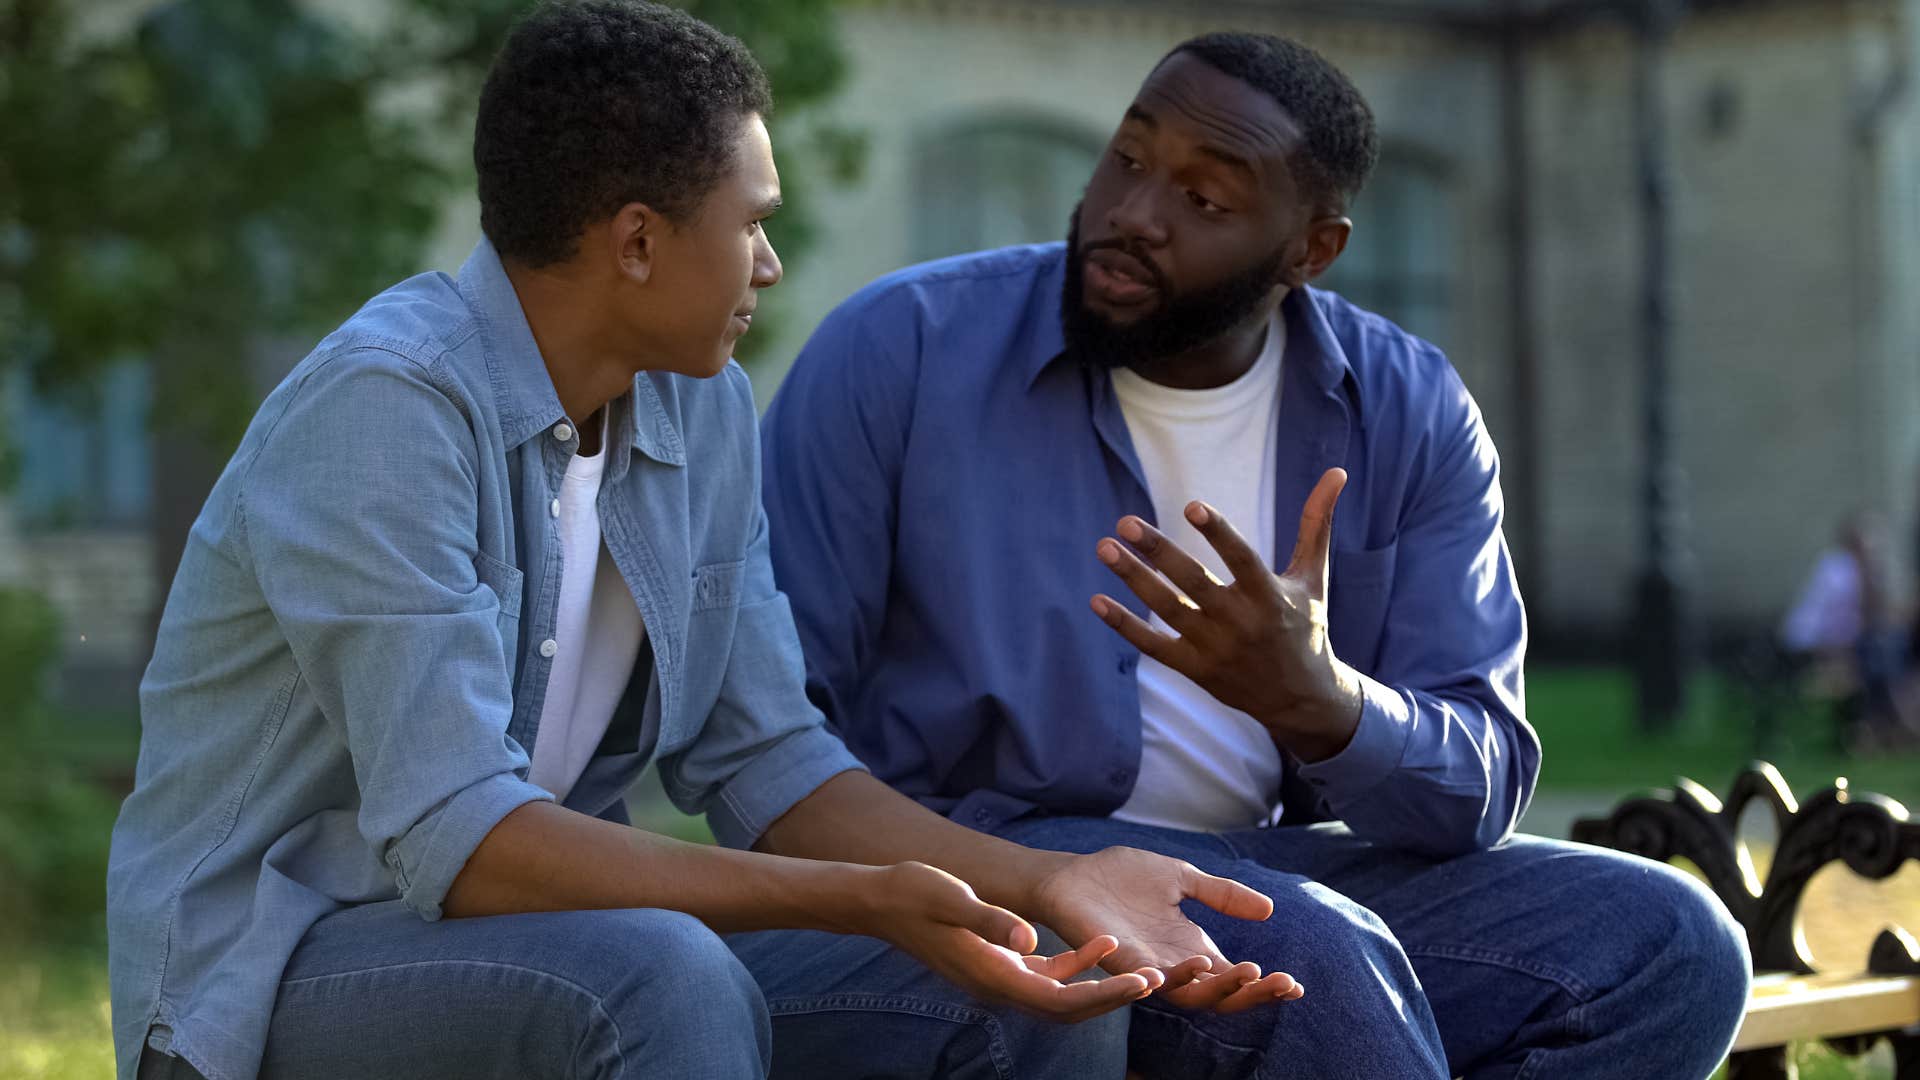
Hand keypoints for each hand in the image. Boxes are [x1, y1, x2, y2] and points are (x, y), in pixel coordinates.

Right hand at [860, 861, 1166, 1021]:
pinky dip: (1077, 966)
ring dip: (1101, 987)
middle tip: (1157, 981)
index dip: (1104, 995)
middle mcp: (999, 985)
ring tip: (1142, 971)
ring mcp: (1000, 976)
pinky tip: (1101, 944)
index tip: (1141, 983)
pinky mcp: (1000, 963)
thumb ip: (990, 918)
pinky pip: (1048, 976)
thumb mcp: (950, 897)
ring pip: (1062, 996)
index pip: (1060, 1000)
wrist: (880, 900)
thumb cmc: (913, 893)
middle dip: (1113, 999)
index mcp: (992, 976)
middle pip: (1068, 1009)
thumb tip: (1030, 938)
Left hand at [1031, 846, 1303, 1013]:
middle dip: (1254, 992)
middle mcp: (1172, 965)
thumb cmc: (1121, 878)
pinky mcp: (1118, 961)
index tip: (1297, 985)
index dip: (1264, 986)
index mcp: (1191, 949)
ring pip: (1189, 992)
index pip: (1234, 978)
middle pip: (1220, 995)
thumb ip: (1221, 894)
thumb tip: (1270, 909)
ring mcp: (1146, 967)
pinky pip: (1146, 979)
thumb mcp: (1181, 879)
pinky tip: (1195, 967)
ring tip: (1249, 970)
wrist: (1071, 876)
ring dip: (1220, 986)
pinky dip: (1169, 977)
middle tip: (1282, 982)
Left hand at [1091, 467, 1363, 761]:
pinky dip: (1125, 626)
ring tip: (1104, 547)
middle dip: (1159, 552)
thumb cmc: (1306, 626)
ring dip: (1134, 579)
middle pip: (1194, 583)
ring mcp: (1216, 648)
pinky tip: (1096, 601)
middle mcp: (1241, 623)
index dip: (1218, 533)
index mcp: (1271, 596)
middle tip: (1125, 523)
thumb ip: (1316, 525)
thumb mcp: (1313, 578)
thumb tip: (1337, 473)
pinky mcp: (1196, 669)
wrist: (1301, 698)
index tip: (1191, 505)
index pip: (1242, 560)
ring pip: (1169, 610)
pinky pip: (1154, 646)